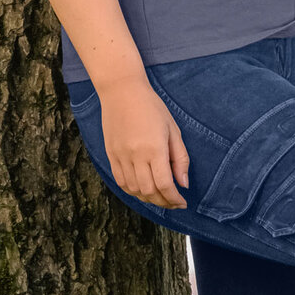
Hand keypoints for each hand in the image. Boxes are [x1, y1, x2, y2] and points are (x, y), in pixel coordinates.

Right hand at [99, 78, 189, 209]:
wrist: (122, 92)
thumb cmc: (152, 108)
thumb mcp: (173, 130)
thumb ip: (180, 158)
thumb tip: (183, 184)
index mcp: (154, 148)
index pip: (164, 184)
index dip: (174, 198)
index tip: (182, 203)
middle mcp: (135, 156)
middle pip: (149, 191)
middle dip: (163, 201)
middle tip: (173, 202)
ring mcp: (120, 157)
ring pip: (134, 190)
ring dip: (148, 198)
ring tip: (160, 197)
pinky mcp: (111, 155)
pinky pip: (121, 182)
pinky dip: (133, 191)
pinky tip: (143, 190)